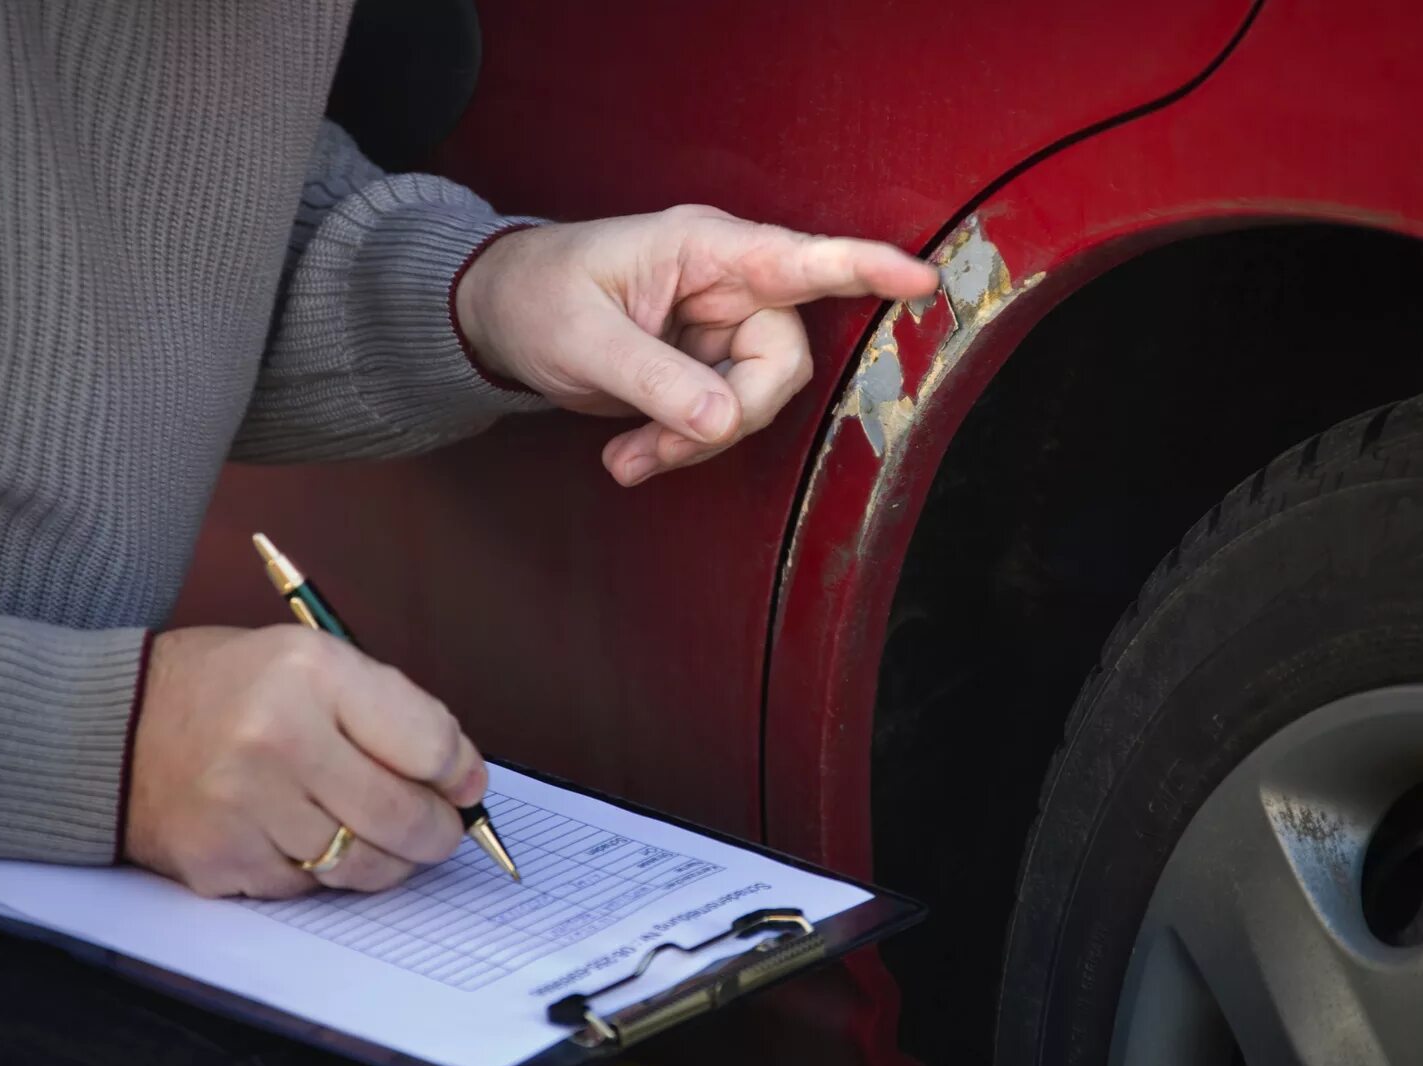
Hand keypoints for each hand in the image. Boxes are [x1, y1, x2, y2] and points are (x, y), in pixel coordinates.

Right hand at [124, 626, 485, 898]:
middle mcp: (276, 737)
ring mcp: (243, 805)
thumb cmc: (231, 690)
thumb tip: (465, 780)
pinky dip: (321, 874)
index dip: (460, 773)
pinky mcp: (219, 860)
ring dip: (387, 860)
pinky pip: (307, 889)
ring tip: (380, 837)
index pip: (428, 744)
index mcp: (312, 673)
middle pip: (402, 816)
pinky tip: (306, 840)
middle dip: (437, 832)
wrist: (112, 726)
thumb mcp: (314, 662)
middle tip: (440, 830)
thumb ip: (394, 713)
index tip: (465, 784)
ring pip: (361, 864)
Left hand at [456, 205, 938, 485]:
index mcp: (704, 250)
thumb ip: (655, 380)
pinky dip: (680, 449)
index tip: (922, 279)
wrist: (500, 319)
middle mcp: (726, 287)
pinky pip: (721, 421)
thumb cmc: (538, 297)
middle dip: (729, 416)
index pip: (800, 258)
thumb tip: (723, 422)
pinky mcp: (705, 371)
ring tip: (627, 458)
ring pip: (753, 402)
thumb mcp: (585, 339)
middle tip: (660, 447)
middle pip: (781, 362)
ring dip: (693, 444)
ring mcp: (719, 332)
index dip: (865, 269)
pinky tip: (628, 458)